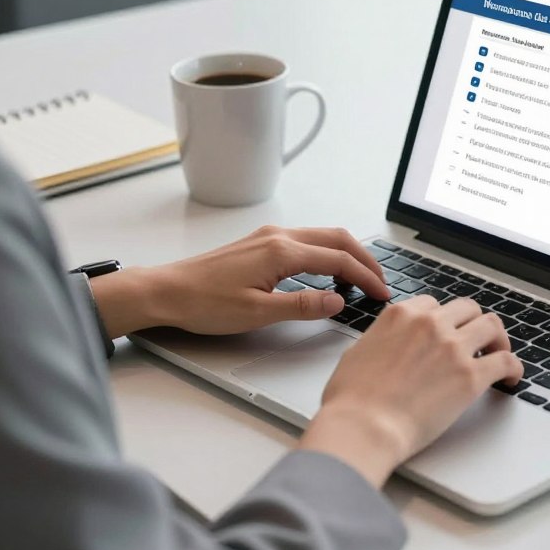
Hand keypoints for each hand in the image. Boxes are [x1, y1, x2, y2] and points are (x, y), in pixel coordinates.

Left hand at [90, 225, 390, 337]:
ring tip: (361, 279)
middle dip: (364, 259)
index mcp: (282, 251)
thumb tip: (338, 301)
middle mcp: (279, 236)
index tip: (382, 294)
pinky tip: (327, 273)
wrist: (166, 292)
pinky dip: (327, 253)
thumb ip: (301, 306)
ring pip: (322, 236)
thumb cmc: (204, 304)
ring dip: (346, 254)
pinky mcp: (260, 243)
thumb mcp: (256, 313)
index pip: (338, 260)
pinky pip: (306, 241)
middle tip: (381, 283)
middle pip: (336, 239)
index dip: (366, 277)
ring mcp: (269, 236)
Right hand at [299, 295, 522, 487]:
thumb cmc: (352, 399)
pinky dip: (513, 368)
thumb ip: (380, 339)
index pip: (433, 304)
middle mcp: (430, 324)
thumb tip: (386, 345)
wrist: (364, 427)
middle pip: (467, 309)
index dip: (442, 320)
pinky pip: (505, 362)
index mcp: (402, 314)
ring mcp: (453, 348)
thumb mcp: (357, 351)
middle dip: (472, 323)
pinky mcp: (470, 377)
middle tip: (476, 341)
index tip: (447, 333)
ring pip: (491, 326)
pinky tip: (511, 378)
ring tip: (499, 354)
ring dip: (497, 339)